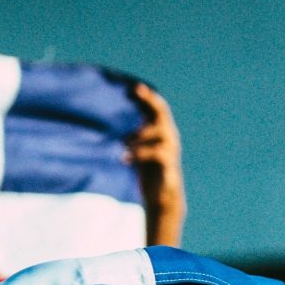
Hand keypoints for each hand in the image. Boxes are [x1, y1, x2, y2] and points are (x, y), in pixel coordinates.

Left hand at [128, 83, 185, 245]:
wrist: (162, 197)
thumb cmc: (148, 170)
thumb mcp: (138, 148)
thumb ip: (132, 133)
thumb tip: (114, 117)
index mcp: (161, 130)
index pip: (156, 107)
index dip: (146, 95)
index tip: (132, 87)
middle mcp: (169, 136)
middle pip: (162, 113)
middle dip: (150, 100)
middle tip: (135, 92)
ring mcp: (170, 151)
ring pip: (159, 134)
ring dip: (139, 135)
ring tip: (123, 142)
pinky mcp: (169, 166)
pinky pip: (156, 154)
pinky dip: (139, 154)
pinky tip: (124, 158)